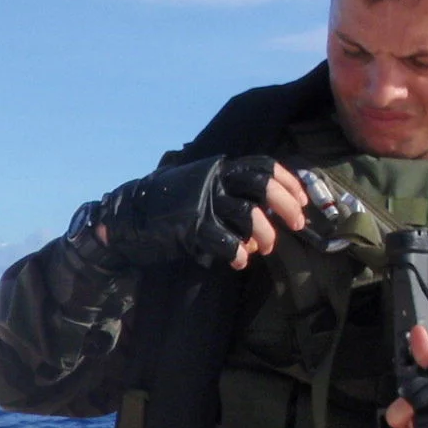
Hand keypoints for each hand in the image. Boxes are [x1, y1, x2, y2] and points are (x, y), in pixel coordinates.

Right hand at [78, 156, 308, 271]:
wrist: (125, 218)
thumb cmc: (167, 207)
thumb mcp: (198, 187)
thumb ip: (226, 190)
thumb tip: (265, 206)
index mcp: (218, 168)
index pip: (263, 165)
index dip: (287, 181)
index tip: (301, 199)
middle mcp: (213, 181)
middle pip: (262, 186)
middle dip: (286, 206)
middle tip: (295, 224)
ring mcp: (202, 203)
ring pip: (249, 214)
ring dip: (264, 234)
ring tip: (264, 248)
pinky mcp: (191, 227)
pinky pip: (225, 241)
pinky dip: (238, 253)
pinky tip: (240, 261)